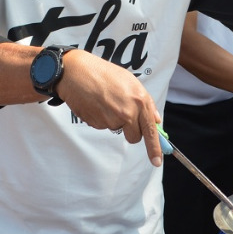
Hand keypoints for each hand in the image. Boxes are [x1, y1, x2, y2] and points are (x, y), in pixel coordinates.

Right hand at [56, 50, 163, 165]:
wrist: (75, 71)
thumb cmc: (103, 73)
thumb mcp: (130, 81)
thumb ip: (145, 102)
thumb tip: (156, 120)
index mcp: (140, 100)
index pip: (151, 130)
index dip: (155, 148)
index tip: (157, 161)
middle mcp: (128, 111)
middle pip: (134, 137)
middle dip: (130, 132)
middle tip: (120, 114)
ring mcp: (112, 119)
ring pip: (117, 129)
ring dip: (112, 120)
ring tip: (105, 100)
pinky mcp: (98, 123)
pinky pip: (103, 126)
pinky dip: (100, 117)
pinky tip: (95, 103)